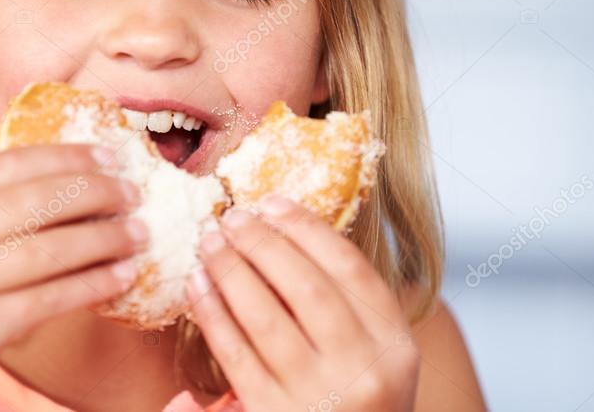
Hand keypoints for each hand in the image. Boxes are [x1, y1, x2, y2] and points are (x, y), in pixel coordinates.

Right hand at [0, 144, 146, 409]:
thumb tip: (57, 187)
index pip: (8, 165)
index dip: (67, 156)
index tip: (108, 155)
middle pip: (37, 199)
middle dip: (98, 191)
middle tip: (135, 191)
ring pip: (52, 248)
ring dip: (107, 238)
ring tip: (140, 233)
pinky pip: (51, 299)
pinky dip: (95, 284)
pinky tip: (123, 277)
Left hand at [186, 194, 419, 411]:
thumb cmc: (355, 405)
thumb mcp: (376, 360)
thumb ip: (349, 309)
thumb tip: (285, 235)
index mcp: (395, 347)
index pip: (351, 269)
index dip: (307, 229)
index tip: (272, 202)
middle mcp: (364, 372)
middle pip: (307, 287)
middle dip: (263, 244)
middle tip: (231, 216)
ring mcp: (320, 398)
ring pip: (266, 318)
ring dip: (232, 272)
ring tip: (209, 243)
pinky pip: (236, 356)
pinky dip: (213, 316)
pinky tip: (198, 287)